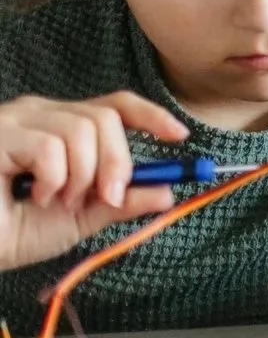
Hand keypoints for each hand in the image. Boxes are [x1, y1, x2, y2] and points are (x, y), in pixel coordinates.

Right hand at [0, 92, 186, 269]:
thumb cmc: (7, 232)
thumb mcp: (76, 220)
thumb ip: (118, 204)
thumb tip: (167, 192)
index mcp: (60, 127)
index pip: (114, 105)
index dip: (152, 116)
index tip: (180, 136)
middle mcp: (40, 114)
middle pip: (107, 117)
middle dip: (120, 161)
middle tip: (107, 197)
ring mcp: (17, 119)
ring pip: (84, 129)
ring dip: (83, 175)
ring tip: (57, 201)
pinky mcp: (0, 133)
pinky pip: (51, 145)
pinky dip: (55, 178)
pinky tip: (34, 195)